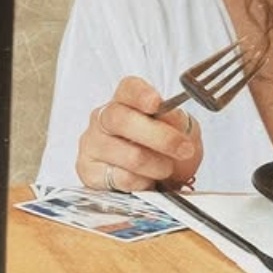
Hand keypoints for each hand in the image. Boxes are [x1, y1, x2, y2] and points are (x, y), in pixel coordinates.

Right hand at [76, 76, 201, 192]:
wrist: (154, 183)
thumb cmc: (163, 151)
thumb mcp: (181, 132)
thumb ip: (178, 121)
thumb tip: (172, 117)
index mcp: (125, 101)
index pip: (128, 88)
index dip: (141, 94)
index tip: (156, 103)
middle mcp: (103, 119)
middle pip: (123, 120)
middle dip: (159, 137)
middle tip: (183, 149)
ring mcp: (93, 144)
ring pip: (129, 155)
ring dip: (157, 166)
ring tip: (166, 169)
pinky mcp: (89, 171)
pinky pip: (122, 179)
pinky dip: (143, 183)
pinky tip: (146, 180)